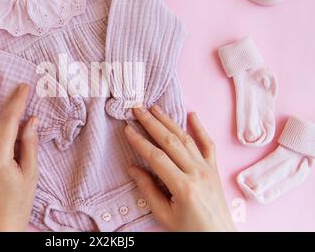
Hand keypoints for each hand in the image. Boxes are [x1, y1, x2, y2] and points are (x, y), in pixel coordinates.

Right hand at [125, 107, 234, 231]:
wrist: (219, 238)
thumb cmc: (190, 230)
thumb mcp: (164, 215)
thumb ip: (148, 190)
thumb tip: (133, 168)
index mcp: (183, 186)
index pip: (156, 157)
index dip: (140, 141)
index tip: (127, 129)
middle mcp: (197, 173)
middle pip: (170, 141)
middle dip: (152, 123)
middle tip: (138, 109)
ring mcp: (208, 169)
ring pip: (186, 139)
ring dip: (169, 121)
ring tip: (155, 108)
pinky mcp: (214, 169)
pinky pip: (208, 144)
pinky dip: (200, 128)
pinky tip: (192, 115)